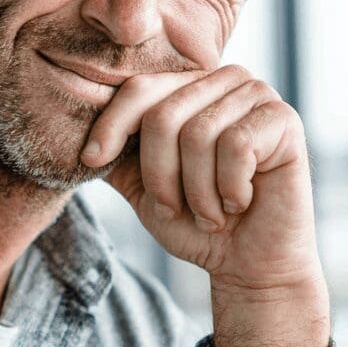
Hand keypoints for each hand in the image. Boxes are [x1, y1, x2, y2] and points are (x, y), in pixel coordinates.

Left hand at [81, 66, 329, 346]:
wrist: (249, 264)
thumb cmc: (198, 224)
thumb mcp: (142, 186)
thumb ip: (113, 155)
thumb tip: (62, 128)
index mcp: (191, 87)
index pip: (139, 89)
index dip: (110, 125)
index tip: (91, 160)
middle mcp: (226, 81)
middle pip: (164, 115)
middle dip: (160, 176)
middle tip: (177, 210)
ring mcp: (259, 96)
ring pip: (198, 133)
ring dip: (197, 192)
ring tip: (212, 213)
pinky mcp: (285, 120)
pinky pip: (237, 146)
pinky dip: (229, 189)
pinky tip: (241, 202)